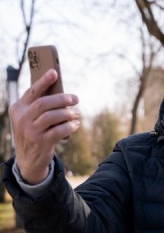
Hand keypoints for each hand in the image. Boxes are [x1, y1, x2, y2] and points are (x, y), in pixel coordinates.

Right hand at [9, 69, 79, 183]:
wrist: (28, 160)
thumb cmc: (33, 133)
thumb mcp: (29, 119)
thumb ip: (40, 107)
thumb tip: (61, 94)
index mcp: (17, 109)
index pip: (32, 92)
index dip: (44, 81)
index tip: (54, 72)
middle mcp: (22, 119)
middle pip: (44, 103)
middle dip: (62, 99)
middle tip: (75, 99)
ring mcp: (30, 131)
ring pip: (53, 116)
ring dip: (68, 113)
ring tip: (77, 113)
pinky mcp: (41, 142)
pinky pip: (60, 130)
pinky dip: (70, 126)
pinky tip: (75, 124)